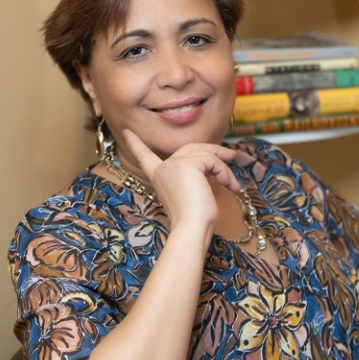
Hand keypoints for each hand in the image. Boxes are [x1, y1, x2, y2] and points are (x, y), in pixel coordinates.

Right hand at [122, 129, 239, 240]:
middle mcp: (163, 168)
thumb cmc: (194, 219)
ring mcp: (174, 164)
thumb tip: (213, 165)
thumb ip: (193, 176)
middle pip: (190, 148)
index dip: (136, 143)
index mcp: (158, 176)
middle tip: (232, 156)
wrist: (192, 228)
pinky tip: (229, 185)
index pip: (144, 156)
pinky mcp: (188, 164)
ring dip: (223, 168)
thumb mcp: (191, 193)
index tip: (126, 131)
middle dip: (213, 151)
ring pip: (206, 154)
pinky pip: (213, 161)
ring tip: (232, 185)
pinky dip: (224, 172)